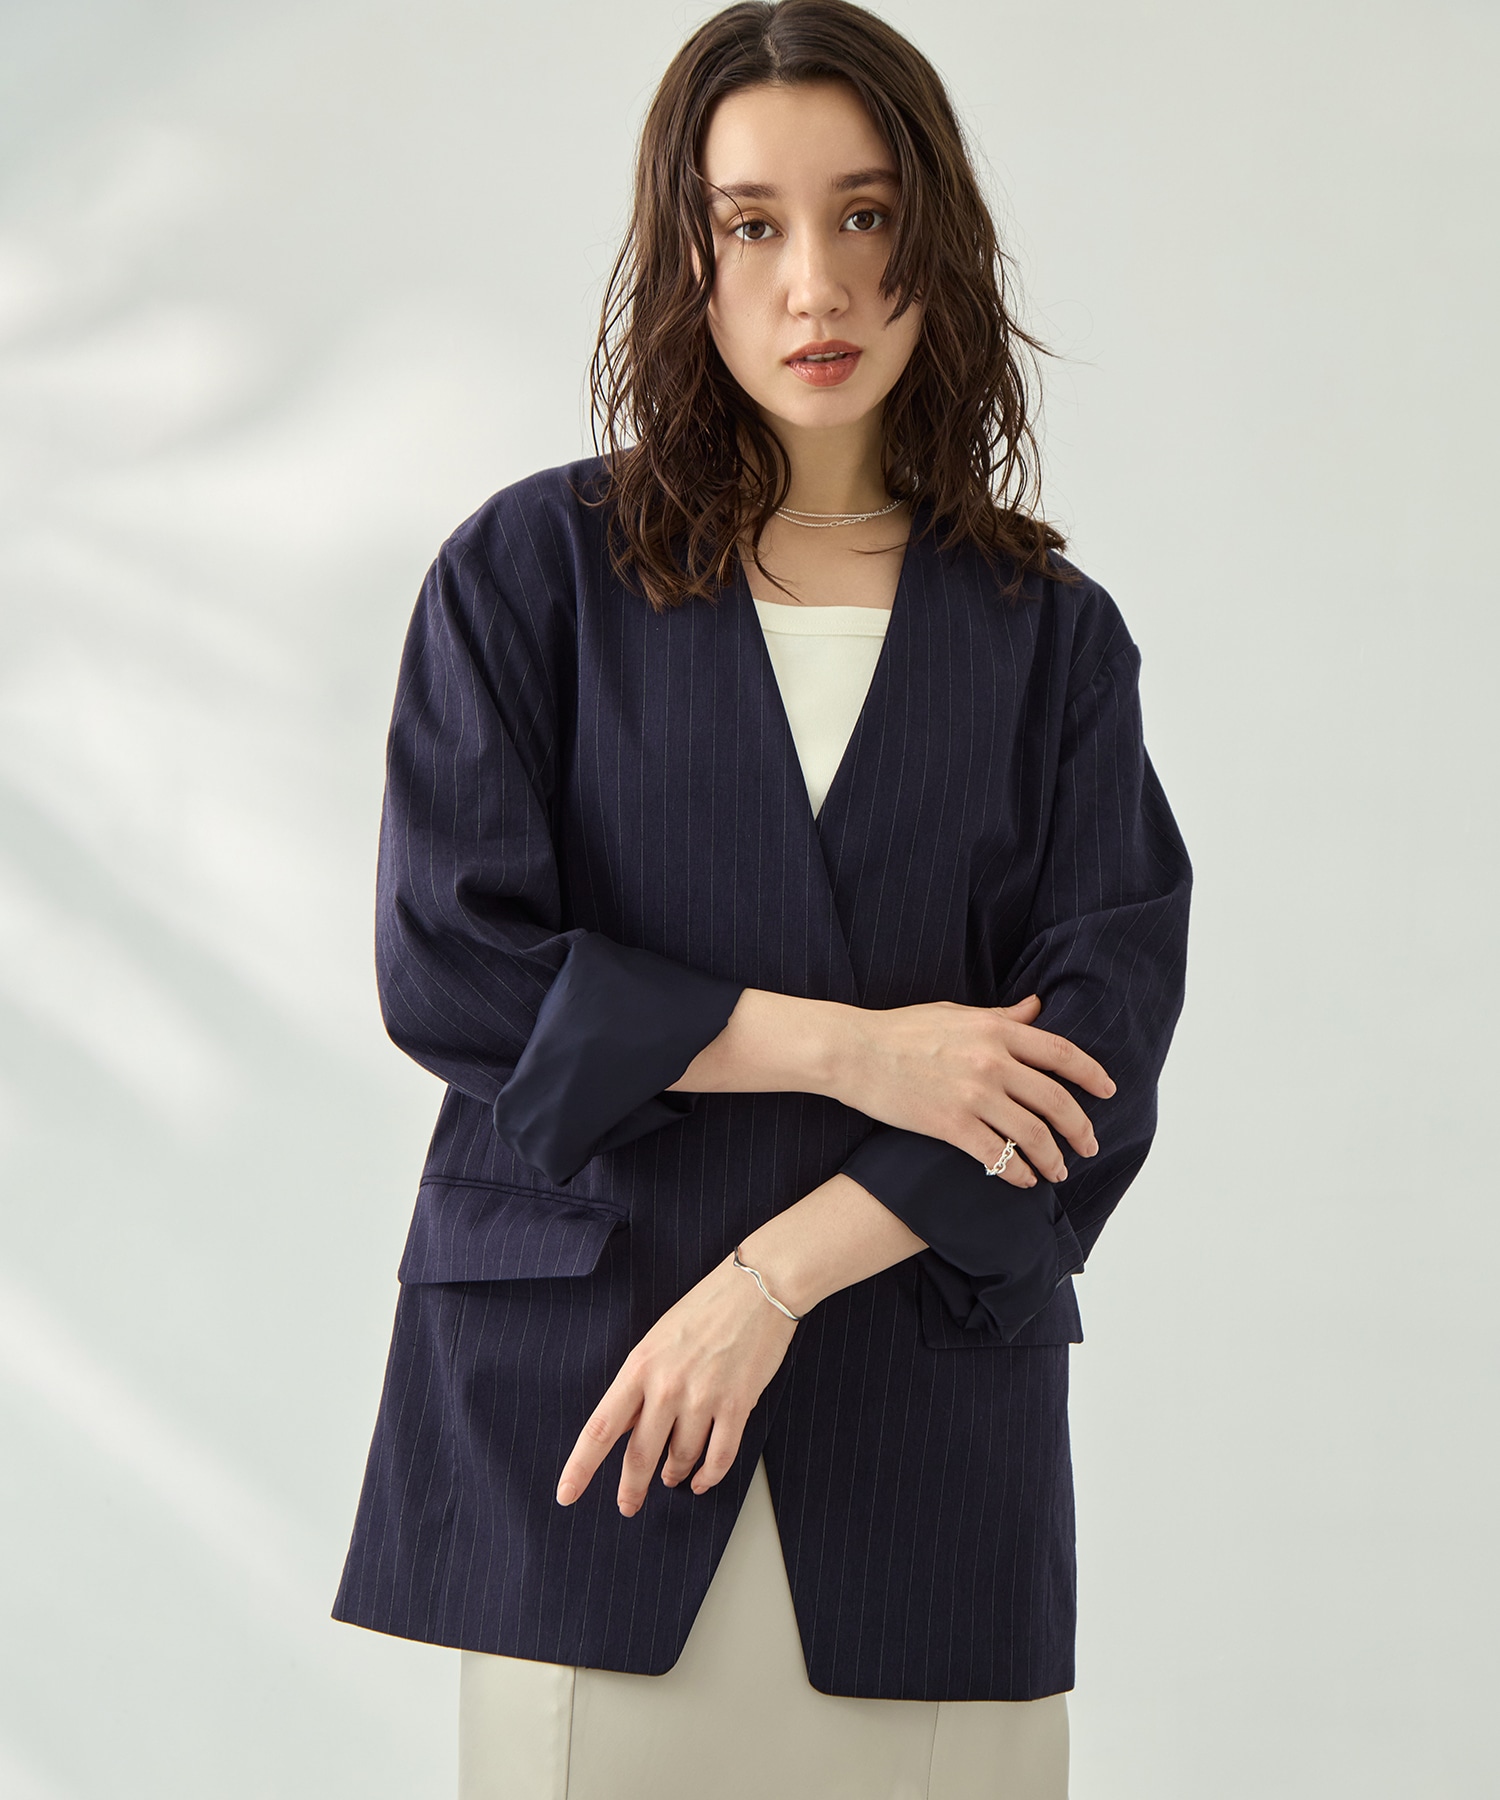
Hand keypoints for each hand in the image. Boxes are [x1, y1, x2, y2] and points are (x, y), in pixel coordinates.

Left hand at [554, 1252, 796, 1515]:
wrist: (757, 1287)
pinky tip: (701, 1480)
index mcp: (639, 1367)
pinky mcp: (737, 1405)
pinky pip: (718, 1457)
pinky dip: (708, 1476)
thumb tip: (629, 1427)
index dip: (580, 1468)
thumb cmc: (705, 1308)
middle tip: (627, 1506)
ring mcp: (702, 1398)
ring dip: (675, 1475)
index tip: (566, 1495)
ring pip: (680, 1459)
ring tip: (673, 1478)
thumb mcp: (657, 1340)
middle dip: (631, 1490)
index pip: (599, 1428)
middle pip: (639, 1456)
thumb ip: (641, 1384)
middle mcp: (666, 1387)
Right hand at [827, 994, 1115, 1188]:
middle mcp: (993, 1062)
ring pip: (1033, 1134)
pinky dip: (1017, 1172)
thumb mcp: (957, 1013)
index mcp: (996, 1030)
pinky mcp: (950, 1125)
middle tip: (1089, 1145)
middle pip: (1056, 1100)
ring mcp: (973, 1095)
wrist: (854, 1051)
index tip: (1108, 1092)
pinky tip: (1022, 1180)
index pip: (1062, 1053)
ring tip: (1058, 1171)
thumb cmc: (902, 1030)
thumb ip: (1001, 1017)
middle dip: (1080, 1128)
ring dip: (1053, 1158)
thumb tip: (1037, 1008)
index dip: (1092, 1075)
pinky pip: (998, 1156)